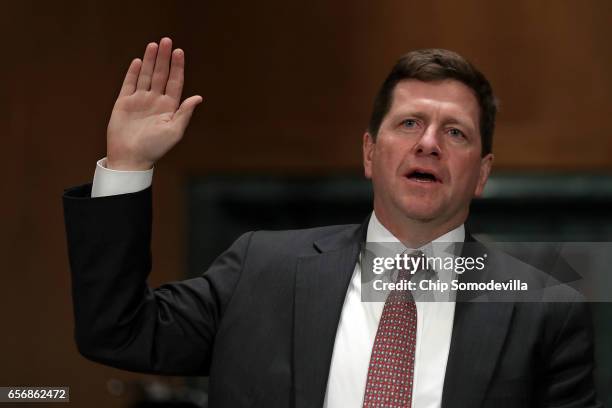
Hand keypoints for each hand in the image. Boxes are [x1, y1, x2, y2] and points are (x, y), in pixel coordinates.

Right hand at [106, 37, 202, 169]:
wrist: (131, 157)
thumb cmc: (154, 148)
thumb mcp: (174, 131)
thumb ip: (185, 113)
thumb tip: (198, 97)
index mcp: (169, 107)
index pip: (175, 82)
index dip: (177, 67)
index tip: (179, 52)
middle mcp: (155, 101)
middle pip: (161, 75)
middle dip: (164, 58)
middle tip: (166, 40)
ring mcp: (140, 101)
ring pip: (146, 76)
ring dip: (149, 60)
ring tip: (154, 45)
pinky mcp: (124, 103)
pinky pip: (129, 84)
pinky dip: (133, 72)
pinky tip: (137, 61)